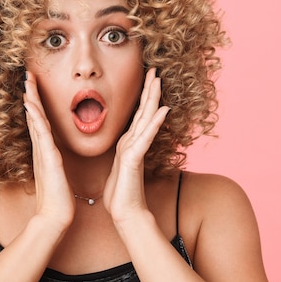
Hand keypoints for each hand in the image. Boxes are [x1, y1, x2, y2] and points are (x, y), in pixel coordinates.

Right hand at [23, 71, 74, 230]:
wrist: (55, 216)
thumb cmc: (58, 198)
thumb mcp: (58, 175)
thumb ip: (56, 163)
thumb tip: (56, 157)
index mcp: (45, 151)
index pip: (40, 122)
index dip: (37, 104)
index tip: (34, 88)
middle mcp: (41, 149)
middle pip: (35, 116)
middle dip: (32, 96)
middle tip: (28, 76)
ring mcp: (43, 153)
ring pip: (36, 121)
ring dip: (32, 101)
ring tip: (28, 83)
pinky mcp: (48, 159)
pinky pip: (41, 134)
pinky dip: (36, 119)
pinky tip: (32, 106)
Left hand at [103, 68, 169, 224]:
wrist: (124, 212)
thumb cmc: (121, 192)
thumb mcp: (118, 165)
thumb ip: (123, 152)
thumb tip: (124, 145)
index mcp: (129, 142)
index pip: (138, 114)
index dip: (143, 95)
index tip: (146, 77)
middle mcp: (135, 143)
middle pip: (145, 111)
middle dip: (150, 90)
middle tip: (155, 69)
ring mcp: (136, 149)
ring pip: (146, 119)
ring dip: (153, 99)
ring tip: (158, 81)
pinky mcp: (135, 159)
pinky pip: (145, 137)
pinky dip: (154, 123)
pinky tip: (161, 110)